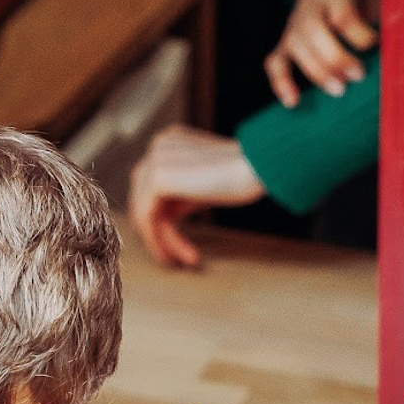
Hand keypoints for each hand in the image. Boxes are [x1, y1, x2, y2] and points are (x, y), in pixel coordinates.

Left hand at [129, 126, 263, 269]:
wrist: (259, 167)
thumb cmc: (241, 178)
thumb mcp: (202, 186)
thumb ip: (178, 196)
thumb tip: (160, 223)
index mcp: (168, 142)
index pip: (152, 188)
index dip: (161, 220)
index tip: (181, 246)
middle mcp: (158, 145)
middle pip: (144, 199)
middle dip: (158, 233)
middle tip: (176, 260)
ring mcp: (155, 158)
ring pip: (144, 210)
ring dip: (160, 241)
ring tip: (181, 262)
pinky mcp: (158, 176)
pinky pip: (147, 216)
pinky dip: (158, 240)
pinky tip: (178, 257)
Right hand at [265, 0, 377, 107]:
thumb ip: (384, 15)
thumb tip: (401, 48)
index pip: (343, 15)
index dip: (362, 36)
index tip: (381, 45)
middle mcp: (309, 6)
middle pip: (314, 31)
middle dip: (335, 57)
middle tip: (358, 75)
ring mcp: (293, 25)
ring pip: (296, 48)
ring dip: (316, 72)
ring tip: (339, 91)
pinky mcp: (285, 43)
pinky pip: (276, 62)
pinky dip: (281, 82)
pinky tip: (292, 102)